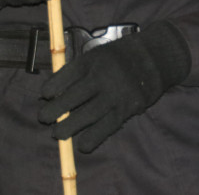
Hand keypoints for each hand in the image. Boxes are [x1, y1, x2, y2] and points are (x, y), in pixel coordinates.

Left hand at [38, 22, 190, 152]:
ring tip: (57, 133)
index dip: (50, 88)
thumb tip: (54, 94)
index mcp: (93, 60)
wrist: (154, 58)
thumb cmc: (120, 57)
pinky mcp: (126, 109)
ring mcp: (115, 94)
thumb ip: (79, 70)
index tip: (44, 95)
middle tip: (44, 118)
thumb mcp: (98, 53)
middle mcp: (103, 76)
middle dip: (54, 111)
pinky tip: (82, 144)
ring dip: (68, 128)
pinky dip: (92, 138)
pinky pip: (106, 127)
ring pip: (86, 115)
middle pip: (72, 98)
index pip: (65, 75)